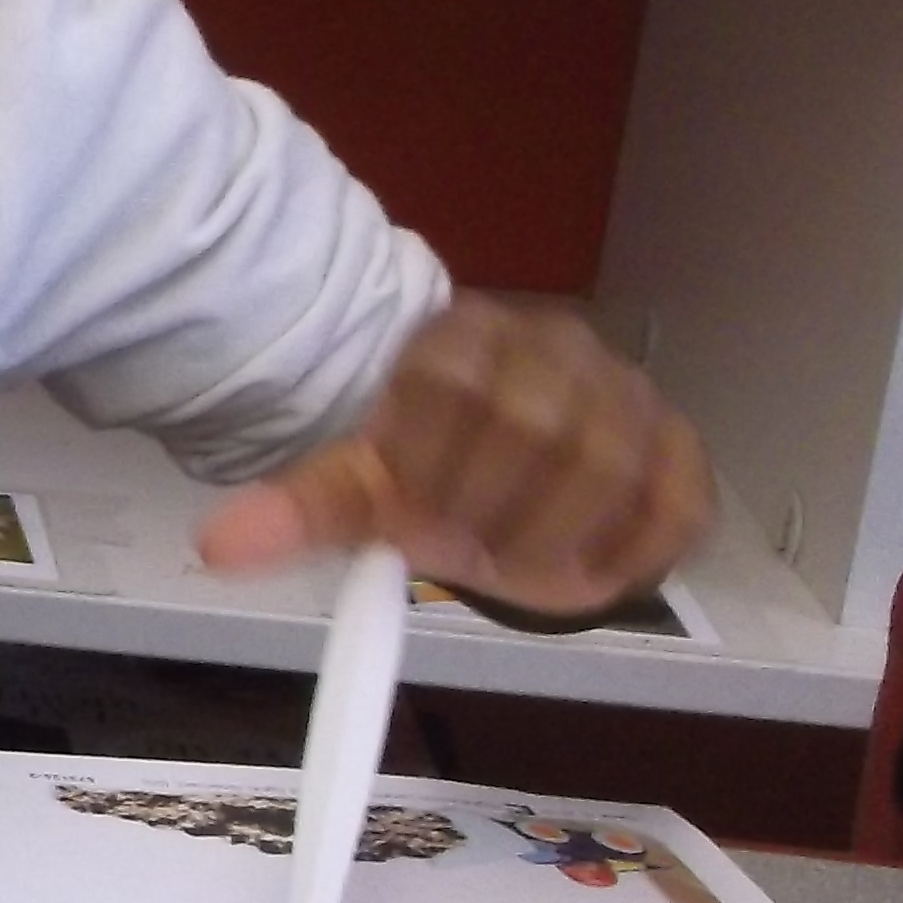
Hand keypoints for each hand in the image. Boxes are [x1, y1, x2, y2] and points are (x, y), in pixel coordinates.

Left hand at [193, 297, 709, 617]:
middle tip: (459, 546)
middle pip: (533, 427)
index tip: (411, 513)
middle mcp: (559, 349)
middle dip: (486, 510)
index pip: (448, 386)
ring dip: (546, 536)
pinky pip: (671, 507)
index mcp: (467, 337)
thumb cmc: (430, 476)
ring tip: (508, 554)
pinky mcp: (682, 452)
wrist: (506, 485)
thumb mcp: (360, 489)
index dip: (426, 469)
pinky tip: (579, 565)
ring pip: (606, 464)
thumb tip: (220, 548)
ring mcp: (629, 395)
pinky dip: (623, 555)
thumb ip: (302, 511)